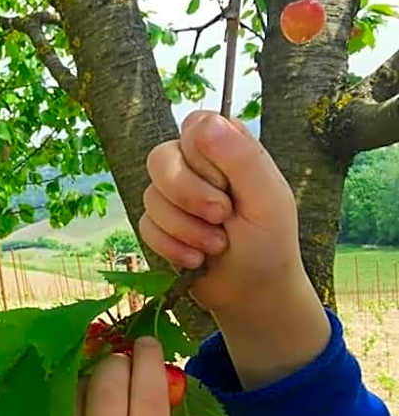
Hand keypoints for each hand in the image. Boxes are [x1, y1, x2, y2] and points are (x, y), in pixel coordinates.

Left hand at [19, 337, 169, 415]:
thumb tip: (151, 371)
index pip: (148, 394)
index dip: (148, 359)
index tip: (147, 342)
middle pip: (107, 383)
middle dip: (116, 361)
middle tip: (119, 359)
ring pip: (71, 392)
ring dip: (85, 375)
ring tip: (92, 377)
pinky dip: (59, 403)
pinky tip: (67, 400)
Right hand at [140, 110, 329, 387]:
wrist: (252, 293)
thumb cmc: (269, 243)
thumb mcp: (267, 199)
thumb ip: (241, 157)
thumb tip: (203, 122)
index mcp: (226, 147)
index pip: (194, 126)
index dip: (203, 156)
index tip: (228, 184)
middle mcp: (195, 165)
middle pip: (161, 159)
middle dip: (189, 196)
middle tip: (222, 217)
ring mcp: (173, 195)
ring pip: (150, 196)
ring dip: (185, 229)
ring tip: (216, 247)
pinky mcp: (158, 224)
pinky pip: (145, 226)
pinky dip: (172, 247)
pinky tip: (196, 260)